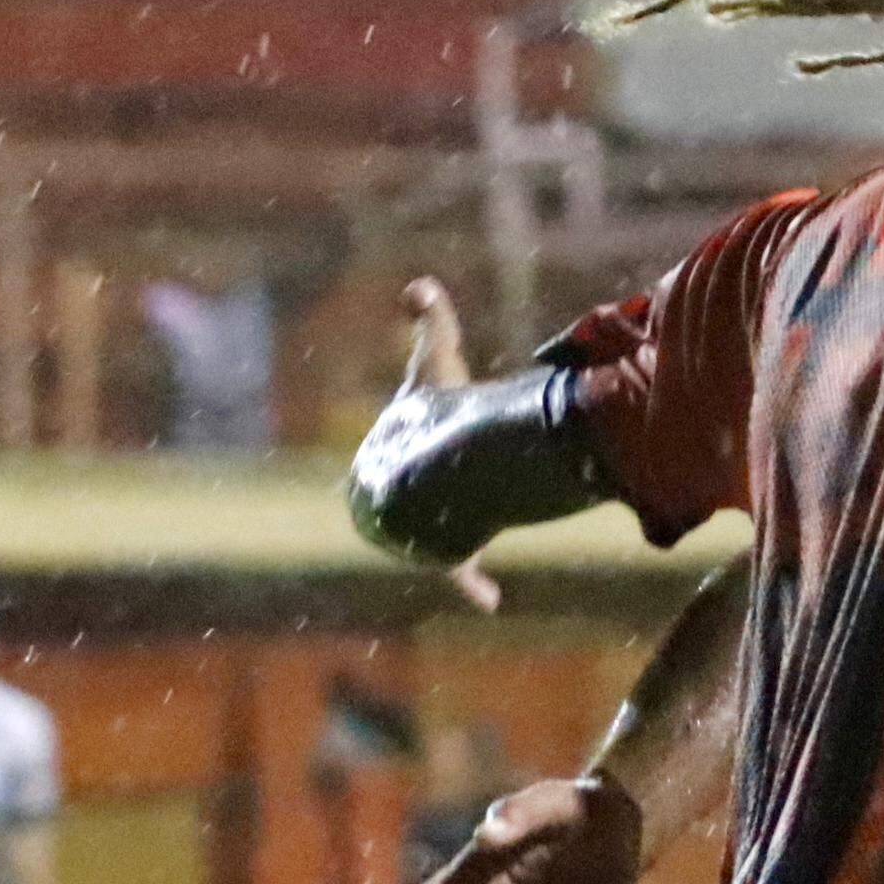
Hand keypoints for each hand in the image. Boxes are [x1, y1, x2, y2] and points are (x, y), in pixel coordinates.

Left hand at [405, 285, 511, 608]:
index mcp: (394, 452)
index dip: (423, 448)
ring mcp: (420, 528)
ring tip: (483, 530)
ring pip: (441, 534)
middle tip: (471, 493)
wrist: (429, 469)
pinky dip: (472, 581)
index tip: (435, 454)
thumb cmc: (432, 414)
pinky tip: (489, 599)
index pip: (403, 450)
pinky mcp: (440, 555)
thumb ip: (430, 317)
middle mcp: (401, 496)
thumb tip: (419, 284)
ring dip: (459, 537)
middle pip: (426, 497)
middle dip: (443, 498)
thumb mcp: (434, 356)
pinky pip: (458, 570)